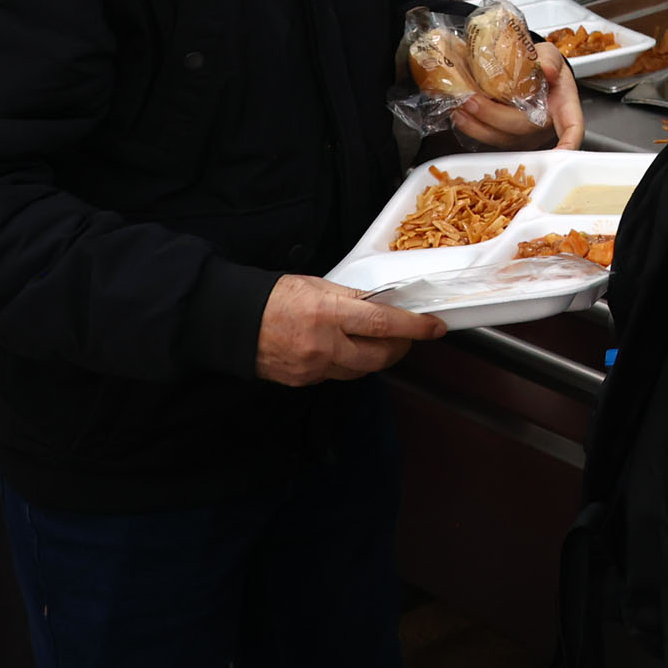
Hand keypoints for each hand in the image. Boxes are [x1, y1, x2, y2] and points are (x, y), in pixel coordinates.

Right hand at [256, 273, 442, 384]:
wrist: (234, 323)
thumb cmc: (273, 298)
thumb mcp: (317, 286)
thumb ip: (352, 298)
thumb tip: (383, 303)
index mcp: (328, 314)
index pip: (383, 324)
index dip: (414, 327)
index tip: (434, 327)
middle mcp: (324, 345)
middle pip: (379, 357)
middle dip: (399, 347)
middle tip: (405, 335)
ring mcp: (314, 368)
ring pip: (361, 370)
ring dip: (375, 357)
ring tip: (374, 340)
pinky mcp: (304, 381)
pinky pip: (338, 376)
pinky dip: (349, 364)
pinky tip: (344, 350)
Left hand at [451, 43, 584, 150]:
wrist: (531, 72)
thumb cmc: (544, 66)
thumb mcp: (549, 54)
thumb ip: (548, 58)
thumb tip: (545, 68)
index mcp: (563, 106)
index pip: (572, 128)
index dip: (568, 142)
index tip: (561, 151)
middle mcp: (545, 126)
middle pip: (523, 129)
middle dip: (493, 117)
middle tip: (470, 100)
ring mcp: (527, 137)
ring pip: (502, 140)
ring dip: (477, 126)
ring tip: (459, 108)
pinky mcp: (508, 140)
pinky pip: (490, 140)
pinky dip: (472, 129)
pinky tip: (459, 116)